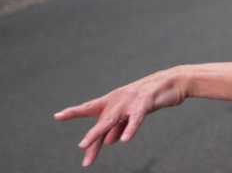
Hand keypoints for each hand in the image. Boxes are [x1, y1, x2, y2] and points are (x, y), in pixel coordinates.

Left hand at [54, 67, 186, 166]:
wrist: (173, 82)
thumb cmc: (152, 97)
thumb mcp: (132, 113)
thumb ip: (119, 125)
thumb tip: (107, 141)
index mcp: (114, 100)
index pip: (90, 107)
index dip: (74, 111)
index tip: (57, 116)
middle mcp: (118, 99)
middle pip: (101, 121)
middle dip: (91, 136)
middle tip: (81, 149)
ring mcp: (131, 101)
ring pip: (112, 120)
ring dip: (98, 133)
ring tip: (87, 146)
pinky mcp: (145, 103)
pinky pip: (135, 119)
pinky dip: (130, 129)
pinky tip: (124, 140)